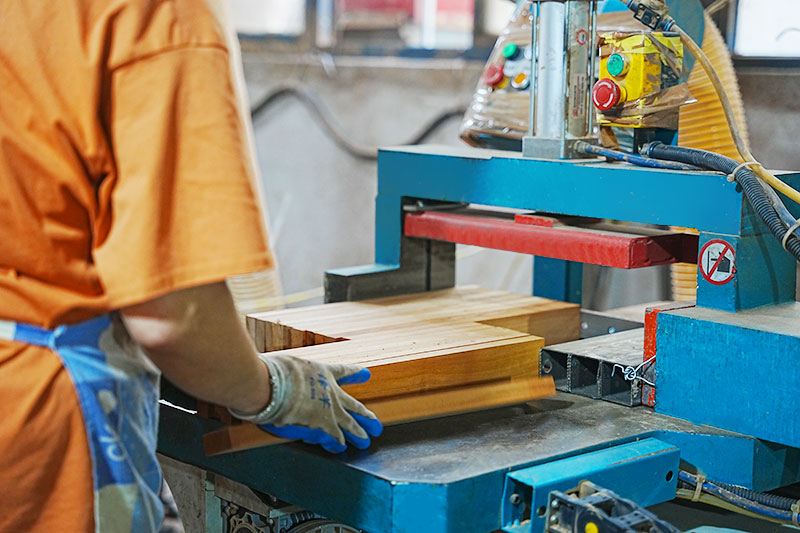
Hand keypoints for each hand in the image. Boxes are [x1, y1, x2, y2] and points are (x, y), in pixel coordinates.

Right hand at [230, 354, 382, 452]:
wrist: (270, 386)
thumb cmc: (271, 373)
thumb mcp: (284, 366)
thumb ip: (286, 374)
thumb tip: (271, 375)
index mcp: (322, 372)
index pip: (343, 371)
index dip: (355, 373)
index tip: (365, 374)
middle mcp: (330, 391)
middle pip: (353, 406)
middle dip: (365, 416)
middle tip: (376, 424)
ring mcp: (328, 410)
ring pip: (350, 425)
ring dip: (358, 434)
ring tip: (366, 441)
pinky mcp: (321, 427)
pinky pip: (334, 438)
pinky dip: (337, 444)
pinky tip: (341, 448)